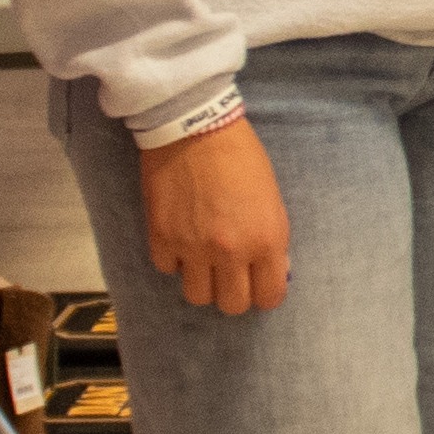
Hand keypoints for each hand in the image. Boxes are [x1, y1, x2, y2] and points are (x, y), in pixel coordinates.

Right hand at [141, 115, 290, 313]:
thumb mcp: (272, 200)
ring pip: (197, 297)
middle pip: (232, 306)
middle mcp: (231, 252)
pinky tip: (180, 237)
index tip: (258, 282)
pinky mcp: (161, 239)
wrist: (195, 127)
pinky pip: (167, 269)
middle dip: (233, 291)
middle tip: (230, 272)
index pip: (269, 297)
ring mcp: (193, 249)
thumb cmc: (242, 157)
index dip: (264, 293)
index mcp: (266, 240)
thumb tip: (271, 270)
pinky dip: (174, 259)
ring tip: (202, 258)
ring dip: (202, 280)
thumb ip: (270, 239)